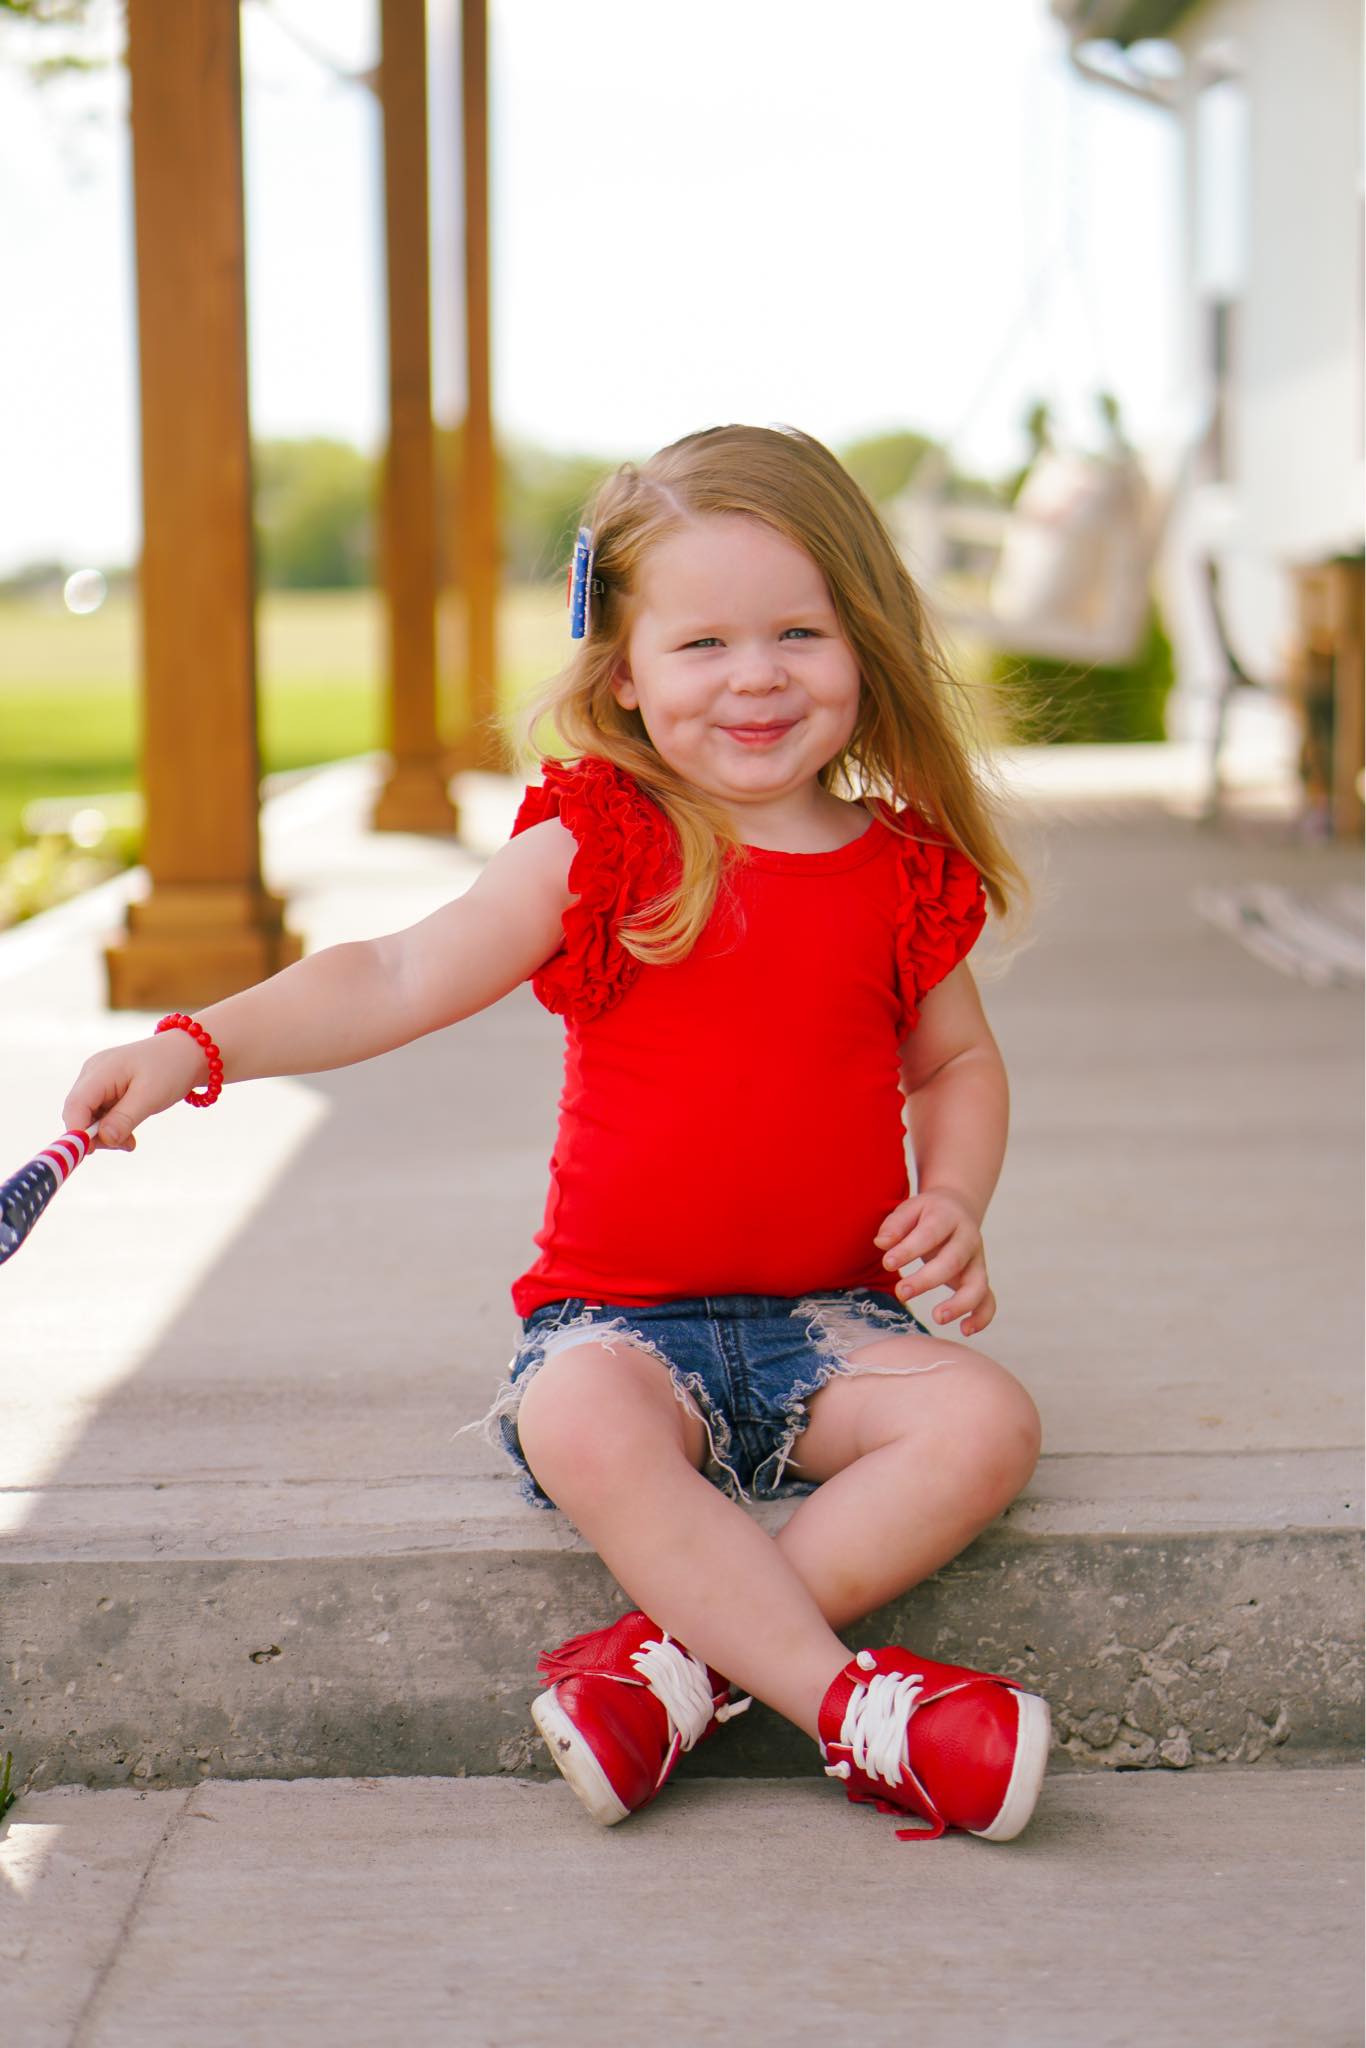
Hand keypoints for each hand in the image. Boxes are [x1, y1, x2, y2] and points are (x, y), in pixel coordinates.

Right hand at [61, 1032, 209, 1151]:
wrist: (188, 1053)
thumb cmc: (171, 1068)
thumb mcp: (150, 1096)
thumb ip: (124, 1118)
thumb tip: (103, 1140)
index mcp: (100, 1070)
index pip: (76, 1105)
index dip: (77, 1130)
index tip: (91, 1152)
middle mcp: (93, 1073)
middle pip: (79, 1113)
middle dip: (94, 1135)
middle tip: (124, 1145)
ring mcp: (98, 1080)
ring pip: (89, 1116)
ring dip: (106, 1134)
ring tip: (131, 1142)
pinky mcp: (106, 1088)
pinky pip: (101, 1113)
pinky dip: (112, 1127)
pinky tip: (129, 1136)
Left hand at [873, 1186, 995, 1335]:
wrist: (958, 1208)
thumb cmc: (927, 1213)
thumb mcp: (910, 1208)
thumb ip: (895, 1224)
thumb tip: (882, 1243)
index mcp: (948, 1217)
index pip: (930, 1233)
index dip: (909, 1249)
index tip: (887, 1263)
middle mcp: (968, 1239)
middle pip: (953, 1261)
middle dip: (927, 1280)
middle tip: (901, 1292)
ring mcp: (977, 1261)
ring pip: (977, 1284)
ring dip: (960, 1303)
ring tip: (937, 1317)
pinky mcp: (980, 1279)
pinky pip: (988, 1300)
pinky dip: (982, 1317)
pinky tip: (965, 1330)